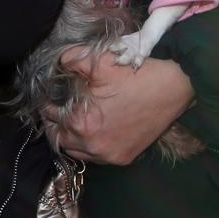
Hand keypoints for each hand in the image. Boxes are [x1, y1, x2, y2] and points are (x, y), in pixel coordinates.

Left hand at [43, 51, 193, 164]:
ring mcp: (109, 156)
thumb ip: (71, 59)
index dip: (45, 106)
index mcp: (82, 123)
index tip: (45, 98)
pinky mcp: (123, 158)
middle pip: (59, 140)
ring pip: (76, 152)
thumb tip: (57, 62)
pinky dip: (88, 146)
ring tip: (70, 121)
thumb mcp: (99, 61)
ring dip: (69, 138)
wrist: (174, 89)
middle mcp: (92, 145)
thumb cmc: (135, 75)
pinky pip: (95, 158)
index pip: (50, 117)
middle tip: (53, 111)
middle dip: (53, 124)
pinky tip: (90, 131)